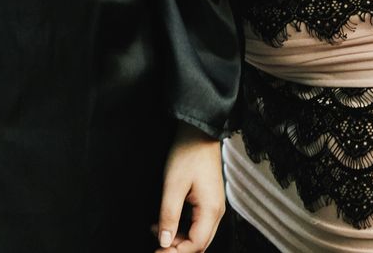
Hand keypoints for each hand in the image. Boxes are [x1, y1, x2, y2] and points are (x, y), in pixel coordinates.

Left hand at [153, 122, 224, 250]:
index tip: (158, 252)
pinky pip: (197, 225)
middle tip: (156, 247)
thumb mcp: (173, 185)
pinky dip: (181, 229)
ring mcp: (213, 207)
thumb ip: (169, 215)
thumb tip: (164, 241)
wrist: (199, 132)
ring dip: (178, 239)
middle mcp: (216, 212)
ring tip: (156, 230)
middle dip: (178, 249)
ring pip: (198, 236)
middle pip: (199, 244)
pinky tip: (165, 222)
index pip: (196, 245)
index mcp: (210, 210)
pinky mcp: (208, 201)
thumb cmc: (188, 154)